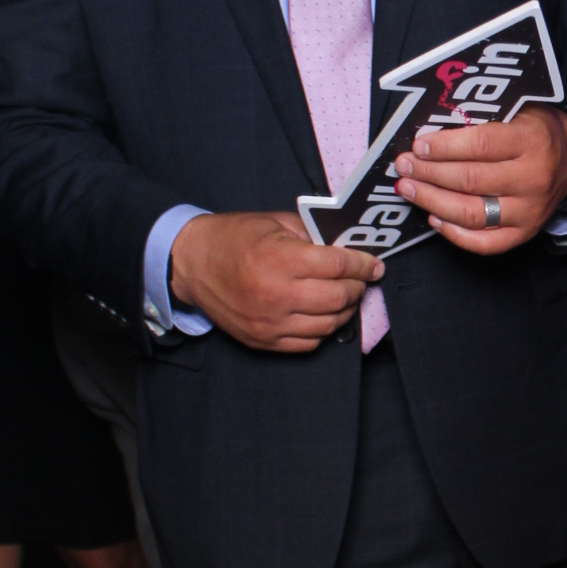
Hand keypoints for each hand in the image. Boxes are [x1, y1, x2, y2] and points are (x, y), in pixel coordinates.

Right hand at [170, 211, 381, 352]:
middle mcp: (276, 295)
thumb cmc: (233, 238)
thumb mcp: (275, 223)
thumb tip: (349, 249)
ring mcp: (270, 323)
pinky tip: (324, 314)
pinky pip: (308, 344)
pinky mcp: (263, 341)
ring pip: (328, 325)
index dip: (363, 264)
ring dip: (345, 310)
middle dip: (357, 287)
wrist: (191, 263)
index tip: (375, 264)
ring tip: (346, 296)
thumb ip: (313, 236)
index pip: (338, 265)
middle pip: (338, 297)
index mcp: (279, 260)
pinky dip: (323, 330)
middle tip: (361, 278)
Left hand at [392, 107, 566, 253]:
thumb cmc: (537, 130)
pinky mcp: (525, 234)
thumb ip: (483, 117)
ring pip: (472, 213)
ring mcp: (529, 211)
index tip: (418, 145)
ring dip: (432, 202)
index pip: (480, 145)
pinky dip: (455, 234)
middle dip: (429, 173)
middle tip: (403, 166)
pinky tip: (434, 217)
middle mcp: (531, 179)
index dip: (444, 147)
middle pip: (470, 180)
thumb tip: (434, 128)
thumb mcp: (519, 109)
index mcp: (531, 141)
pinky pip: (485, 243)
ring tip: (409, 189)